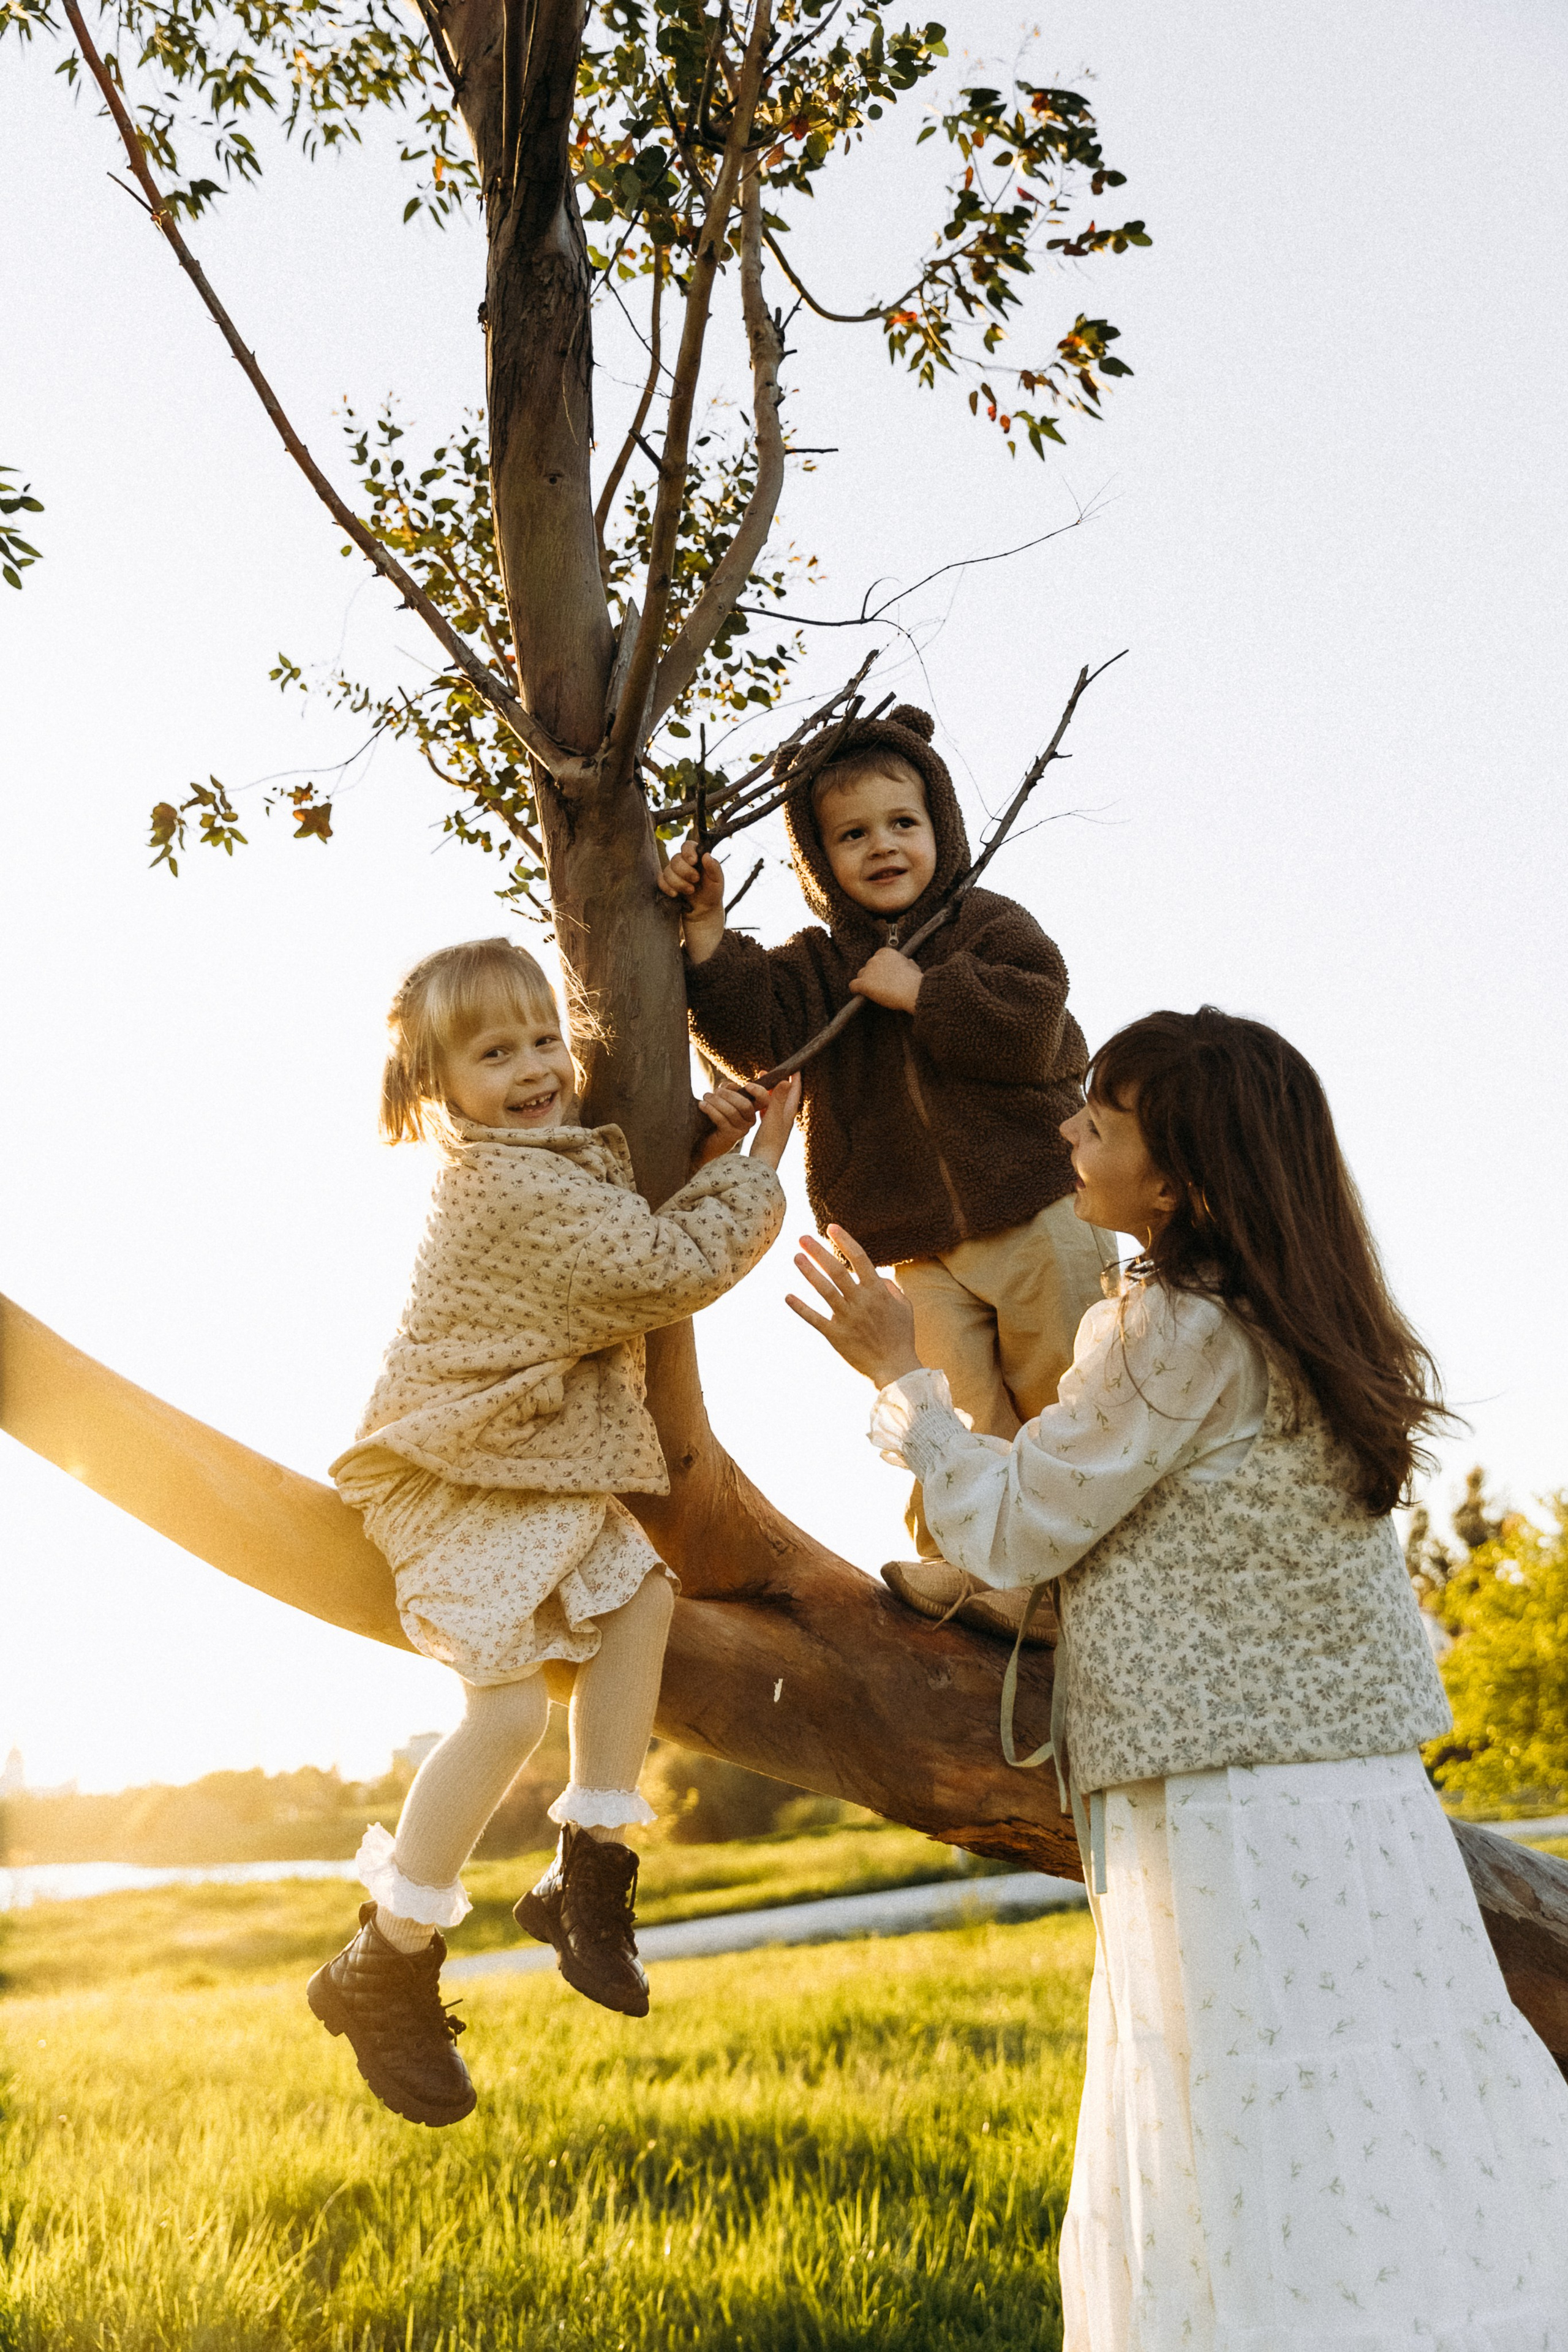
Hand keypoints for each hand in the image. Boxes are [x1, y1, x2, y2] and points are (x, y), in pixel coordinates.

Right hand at [657, 835, 725, 963]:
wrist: (703, 911)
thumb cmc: (712, 894)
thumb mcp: (717, 882)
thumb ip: (714, 868)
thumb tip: (706, 855)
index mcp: (697, 857)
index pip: (688, 845)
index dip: (688, 852)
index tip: (694, 862)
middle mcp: (683, 862)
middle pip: (675, 859)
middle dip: (685, 872)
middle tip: (695, 881)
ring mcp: (673, 872)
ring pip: (667, 870)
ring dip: (678, 882)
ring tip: (690, 891)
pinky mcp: (666, 882)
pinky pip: (660, 880)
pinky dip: (667, 888)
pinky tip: (676, 895)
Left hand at [692, 1080, 765, 1167]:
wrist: (705, 1140)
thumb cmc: (715, 1116)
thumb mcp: (724, 1099)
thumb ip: (729, 1089)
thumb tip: (732, 1086)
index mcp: (752, 1110)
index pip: (764, 1100)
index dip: (759, 1092)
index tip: (747, 1086)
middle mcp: (751, 1121)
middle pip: (745, 1105)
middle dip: (728, 1095)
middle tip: (714, 1092)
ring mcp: (742, 1130)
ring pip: (732, 1112)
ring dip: (716, 1102)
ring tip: (706, 1097)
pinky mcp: (731, 1136)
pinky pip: (722, 1120)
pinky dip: (711, 1110)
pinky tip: (702, 1105)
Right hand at [747, 1073, 800, 1170]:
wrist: (763, 1163)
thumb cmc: (769, 1142)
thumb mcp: (773, 1118)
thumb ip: (779, 1099)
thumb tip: (787, 1081)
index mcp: (788, 1113)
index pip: (794, 1091)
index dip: (795, 1078)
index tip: (793, 1067)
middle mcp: (785, 1118)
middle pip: (783, 1095)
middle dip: (777, 1082)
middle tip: (765, 1073)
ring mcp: (777, 1125)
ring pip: (774, 1104)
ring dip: (768, 1093)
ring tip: (757, 1086)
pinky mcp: (768, 1131)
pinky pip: (766, 1112)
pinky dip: (762, 1104)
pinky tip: (755, 1105)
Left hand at [785, 1225, 921, 1386]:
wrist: (895, 1368)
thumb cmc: (901, 1336)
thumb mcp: (904, 1307)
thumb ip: (890, 1287)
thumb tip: (875, 1275)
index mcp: (878, 1292)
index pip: (859, 1258)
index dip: (845, 1241)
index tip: (831, 1227)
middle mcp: (861, 1302)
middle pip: (837, 1270)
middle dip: (819, 1252)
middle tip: (802, 1237)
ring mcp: (847, 1318)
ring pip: (824, 1290)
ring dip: (809, 1272)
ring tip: (796, 1257)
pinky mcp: (835, 1335)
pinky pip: (815, 1319)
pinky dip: (800, 1308)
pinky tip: (787, 1296)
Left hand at [848, 946, 922, 1012]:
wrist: (911, 990)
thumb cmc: (914, 981)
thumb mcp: (913, 967)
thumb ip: (908, 963)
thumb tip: (909, 962)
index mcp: (886, 953)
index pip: (877, 958)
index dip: (879, 968)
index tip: (884, 975)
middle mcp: (875, 959)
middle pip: (868, 967)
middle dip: (872, 975)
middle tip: (880, 985)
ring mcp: (868, 971)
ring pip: (861, 976)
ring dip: (865, 982)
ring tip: (873, 992)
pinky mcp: (864, 983)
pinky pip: (853, 985)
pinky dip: (855, 989)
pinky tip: (859, 994)